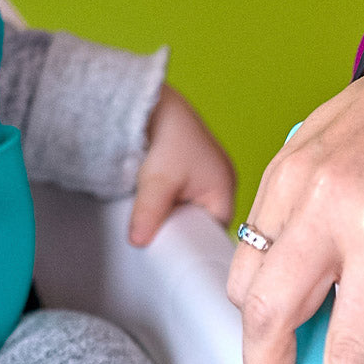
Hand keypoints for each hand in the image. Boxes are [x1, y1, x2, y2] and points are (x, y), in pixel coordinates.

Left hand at [128, 83, 235, 245]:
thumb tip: (139, 242)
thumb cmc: (167, 134)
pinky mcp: (185, 179)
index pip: (214, 236)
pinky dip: (164, 210)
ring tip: (150, 232)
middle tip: (155, 247)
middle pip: (200, 229)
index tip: (171, 260)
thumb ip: (149, 213)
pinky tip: (149, 215)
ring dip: (169, 223)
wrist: (151, 104)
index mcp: (224, 190)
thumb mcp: (157, 180)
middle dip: (179, 236)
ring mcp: (202, 183)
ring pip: (186, 217)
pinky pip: (177, 205)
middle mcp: (219, 188)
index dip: (194, 248)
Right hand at [228, 60, 363, 363]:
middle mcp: (331, 207)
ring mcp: (293, 184)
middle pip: (264, 319)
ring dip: (264, 324)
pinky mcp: (273, 171)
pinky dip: (266, 277)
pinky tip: (301, 269)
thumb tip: (341, 363)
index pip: (349, 349)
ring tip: (304, 318)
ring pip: (243, 287)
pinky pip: (246, 246)